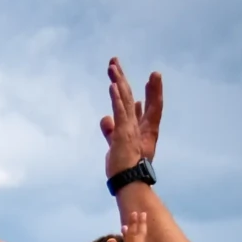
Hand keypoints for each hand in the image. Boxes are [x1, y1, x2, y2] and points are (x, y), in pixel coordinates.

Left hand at [101, 57, 162, 180]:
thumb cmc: (122, 167)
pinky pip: (120, 112)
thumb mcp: (114, 144)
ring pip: (125, 99)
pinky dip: (117, 99)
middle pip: (128, 95)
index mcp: (136, 126)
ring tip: (112, 66)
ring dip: (117, 81)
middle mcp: (137, 123)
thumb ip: (110, 130)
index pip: (133, 103)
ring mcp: (131, 127)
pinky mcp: (124, 132)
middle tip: (113, 60)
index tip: (130, 78)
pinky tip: (113, 86)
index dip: (130, 89)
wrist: (129, 181)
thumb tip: (105, 118)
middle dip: (120, 77)